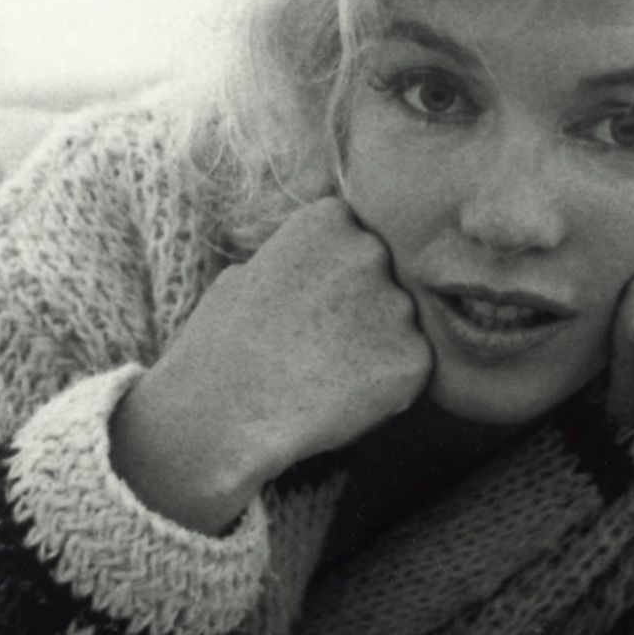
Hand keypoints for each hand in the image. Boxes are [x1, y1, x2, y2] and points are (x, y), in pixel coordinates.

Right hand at [112, 199, 432, 532]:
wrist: (222, 414)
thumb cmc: (219, 347)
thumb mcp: (244, 273)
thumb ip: (293, 257)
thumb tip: (312, 262)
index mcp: (328, 220)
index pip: (353, 234)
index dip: (333, 271)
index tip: (308, 299)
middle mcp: (371, 251)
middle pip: (384, 274)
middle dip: (363, 303)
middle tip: (319, 342)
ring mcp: (397, 305)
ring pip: (400, 323)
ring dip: (377, 344)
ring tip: (326, 374)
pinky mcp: (414, 359)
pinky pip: (412, 368)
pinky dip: (388, 385)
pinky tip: (342, 398)